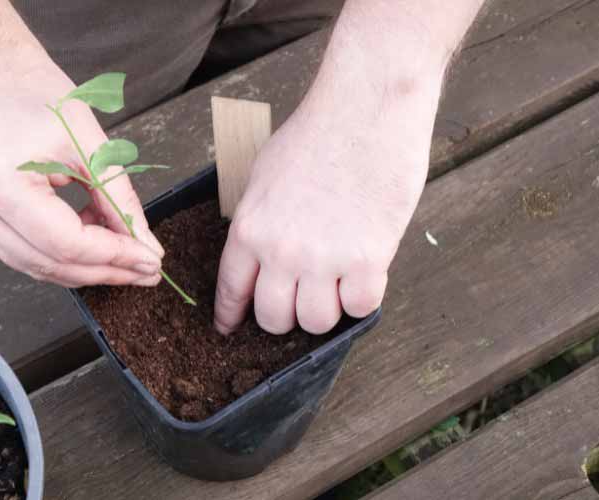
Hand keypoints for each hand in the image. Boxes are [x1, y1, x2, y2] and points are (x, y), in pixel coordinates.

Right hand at [0, 63, 163, 287]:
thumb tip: (145, 245)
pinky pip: (24, 251)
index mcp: (4, 187)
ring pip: (36, 266)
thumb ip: (118, 198)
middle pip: (51, 265)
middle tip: (145, 271)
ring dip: (85, 268)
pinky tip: (93, 239)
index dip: (114, 257)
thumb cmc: (36, 92)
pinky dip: (62, 254)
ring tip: (126, 258)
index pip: (68, 245)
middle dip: (104, 271)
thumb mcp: (90, 143)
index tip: (151, 261)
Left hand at [213, 74, 439, 334]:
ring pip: (316, 322)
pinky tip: (364, 275)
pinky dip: (362, 298)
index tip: (230, 328)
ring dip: (325, 310)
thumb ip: (258, 221)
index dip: (231, 315)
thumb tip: (261, 254)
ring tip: (336, 284)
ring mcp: (323, 258)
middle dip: (285, 315)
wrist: (364, 108)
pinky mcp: (368, 259)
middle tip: (300, 298)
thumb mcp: (264, 175)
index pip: (231, 290)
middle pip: (273, 319)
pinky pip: (359, 308)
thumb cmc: (316, 133)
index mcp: (249, 228)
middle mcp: (280, 251)